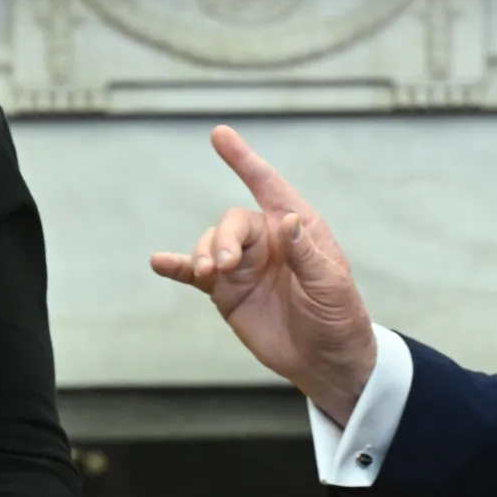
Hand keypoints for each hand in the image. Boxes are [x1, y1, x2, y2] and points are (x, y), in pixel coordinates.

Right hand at [148, 126, 376, 421]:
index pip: (269, 186)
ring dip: (202, 254)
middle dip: (223, 238)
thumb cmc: (338, 318)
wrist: (326, 362)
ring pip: (211, 243)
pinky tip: (158, 262)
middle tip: (221, 266)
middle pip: (233, 222)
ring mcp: (244, 266)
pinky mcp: (227, 292)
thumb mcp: (330, 286)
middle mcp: (268, 241)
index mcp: (299, 229)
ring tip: (207, 273)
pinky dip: (177, 265)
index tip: (220, 134)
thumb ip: (306, 254)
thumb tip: (287, 220)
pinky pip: (195, 273)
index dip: (244, 160)